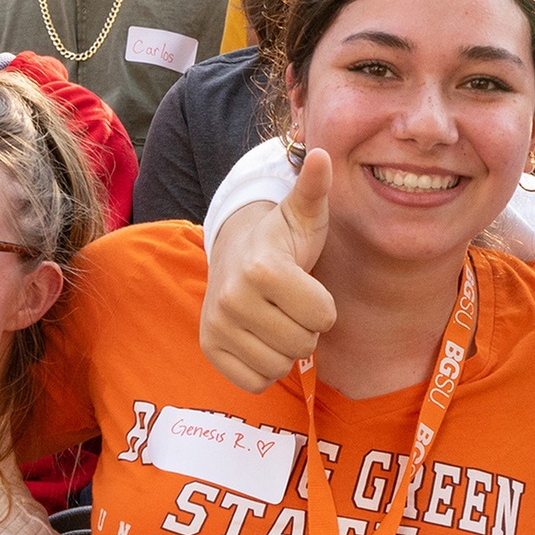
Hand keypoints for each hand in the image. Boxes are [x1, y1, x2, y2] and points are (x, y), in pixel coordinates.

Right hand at [200, 150, 337, 392]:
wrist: (233, 252)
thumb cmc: (280, 238)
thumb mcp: (302, 213)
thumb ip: (314, 188)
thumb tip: (320, 153)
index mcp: (263, 268)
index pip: (324, 316)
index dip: (324, 305)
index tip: (307, 286)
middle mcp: (233, 299)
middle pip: (303, 343)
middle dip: (306, 326)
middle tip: (290, 303)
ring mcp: (217, 326)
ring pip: (280, 365)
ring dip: (286, 347)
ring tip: (275, 317)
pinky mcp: (210, 349)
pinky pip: (255, 381)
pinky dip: (264, 367)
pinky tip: (260, 338)